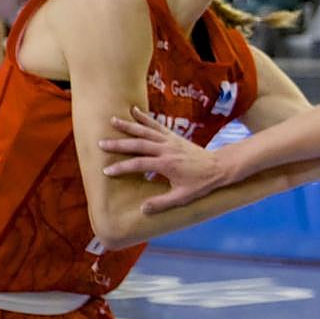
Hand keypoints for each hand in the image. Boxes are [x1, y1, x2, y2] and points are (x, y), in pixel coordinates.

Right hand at [99, 106, 228, 212]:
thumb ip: (162, 203)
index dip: (122, 168)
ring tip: (111, 120)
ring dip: (128, 126)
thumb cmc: (201, 183)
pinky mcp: (173, 136)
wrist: (218, 167)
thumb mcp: (183, 197)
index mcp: (167, 164)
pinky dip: (145, 118)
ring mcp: (170, 141)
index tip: (106, 171)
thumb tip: (143, 208)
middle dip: (119, 144)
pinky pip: (157, 125)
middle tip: (101, 144)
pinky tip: (134, 110)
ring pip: (146, 131)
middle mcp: (167, 149)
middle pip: (139, 144)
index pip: (139, 165)